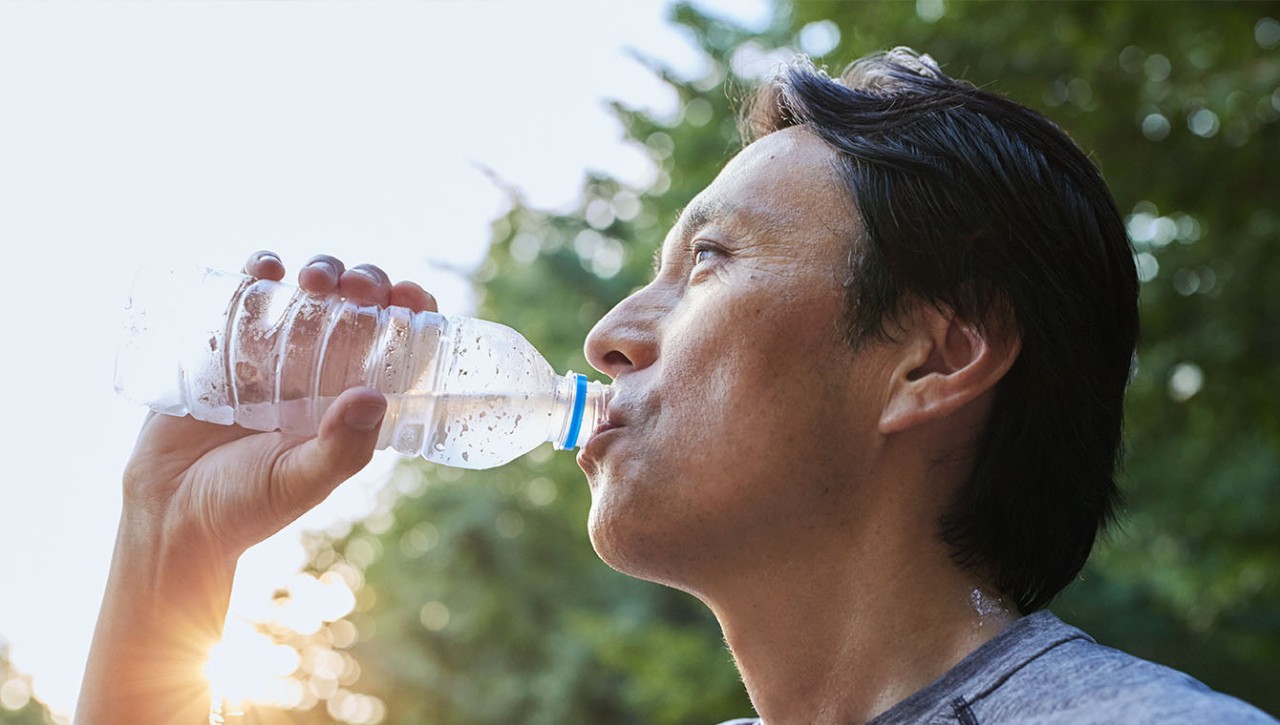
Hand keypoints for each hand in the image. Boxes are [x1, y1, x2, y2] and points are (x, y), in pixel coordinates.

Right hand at [77, 251, 438, 723]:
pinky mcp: (223, 348)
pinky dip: (260, 273)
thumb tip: (373, 396)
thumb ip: (339, 450)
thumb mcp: (299, 483)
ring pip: (310, 297)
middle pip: (358, 311)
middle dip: (367, 286)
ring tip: (316, 279)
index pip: (397, 348)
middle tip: (359, 287)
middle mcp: (320, 375)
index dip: (412, 315)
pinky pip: (246, 299)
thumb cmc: (244, 508)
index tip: (410, 296)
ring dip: (322, 274)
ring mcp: (273, 358)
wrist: (167, 513)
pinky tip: (268, 265)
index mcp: (351, 404)